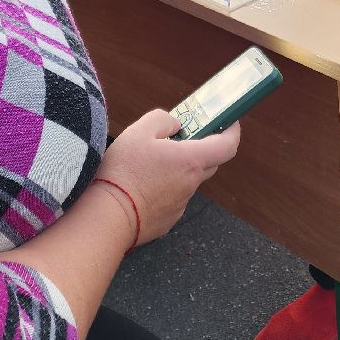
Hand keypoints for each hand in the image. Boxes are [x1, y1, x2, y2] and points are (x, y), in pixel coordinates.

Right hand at [94, 109, 240, 244]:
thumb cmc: (123, 171)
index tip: (228, 121)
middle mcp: (191, 184)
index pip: (227, 146)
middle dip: (200, 147)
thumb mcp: (139, 130)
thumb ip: (163, 119)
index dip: (232, 131)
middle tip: (180, 137)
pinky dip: (164, 188)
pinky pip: (173, 198)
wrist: (107, 217)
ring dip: (178, 169)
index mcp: (190, 161)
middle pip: (208, 162)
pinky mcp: (168, 219)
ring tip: (149, 163)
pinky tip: (141, 186)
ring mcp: (180, 204)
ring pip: (188, 180)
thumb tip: (176, 126)